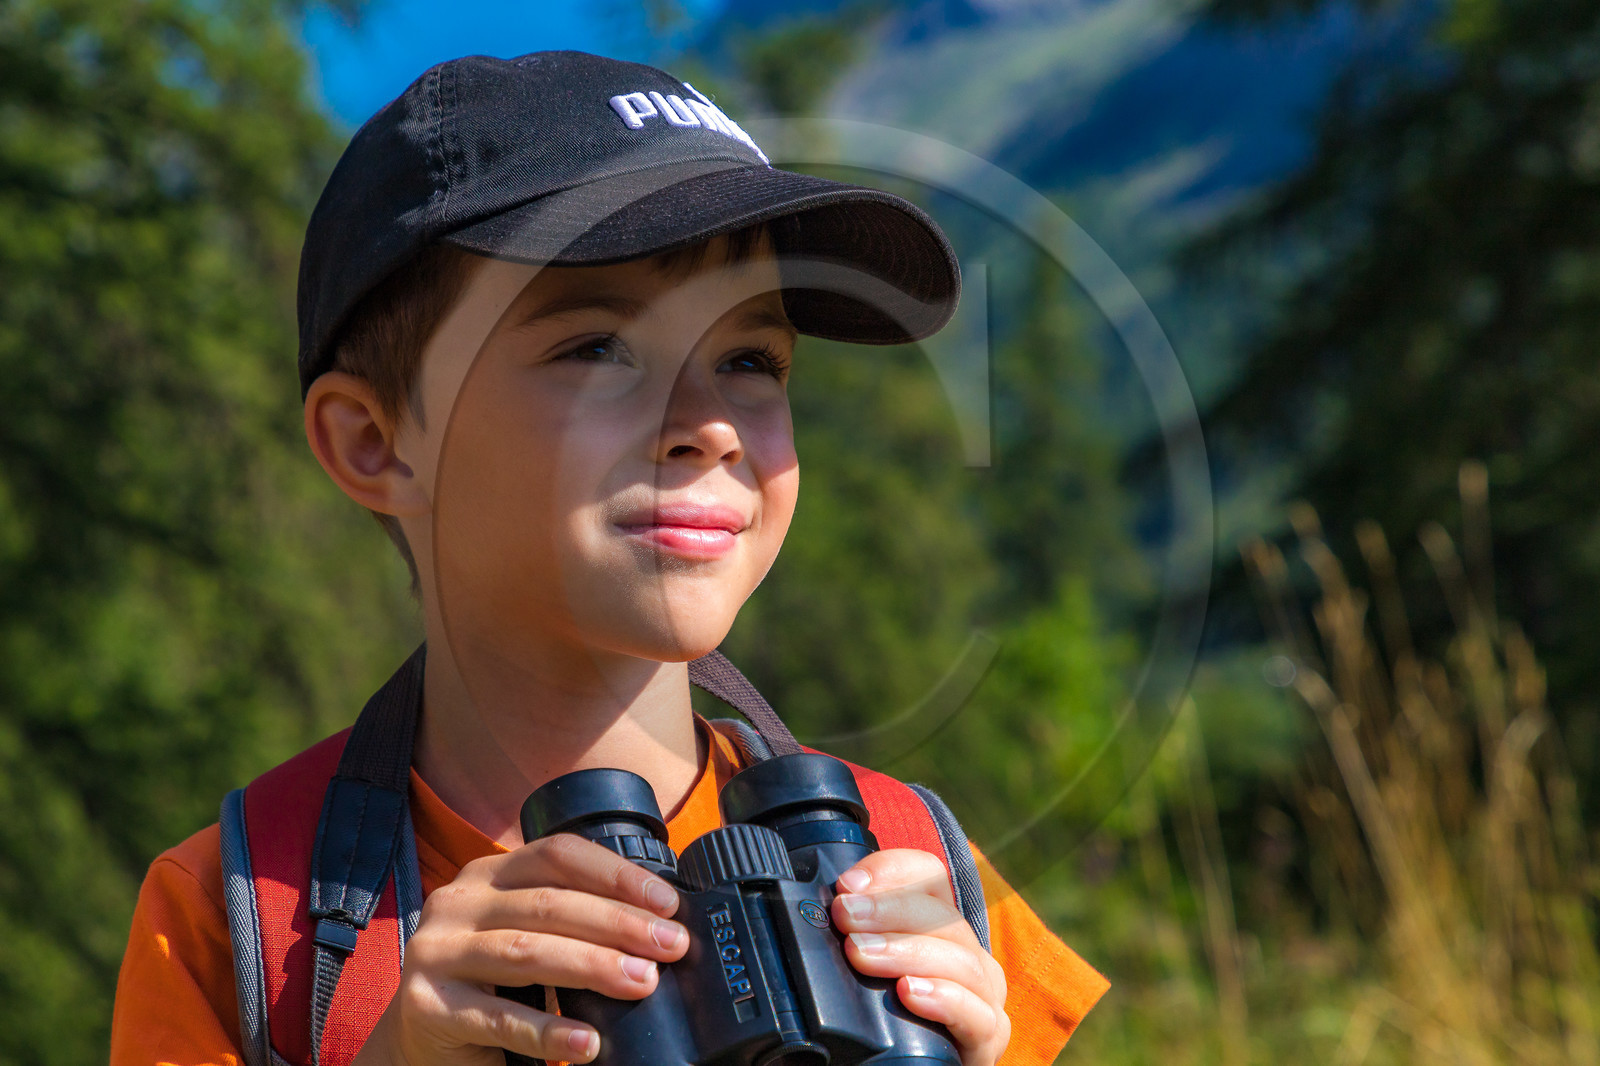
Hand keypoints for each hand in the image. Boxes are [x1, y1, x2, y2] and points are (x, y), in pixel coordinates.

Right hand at [353, 833, 687, 1065]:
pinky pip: (498, 1018)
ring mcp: (437, 952)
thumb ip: (572, 921)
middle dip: (618, 923)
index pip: (558, 855)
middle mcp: (457, 903)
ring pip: (526, 951)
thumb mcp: (526, 936)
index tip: (666, 903)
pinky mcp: (427, 1006)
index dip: (615, 875)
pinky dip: (548, 1030)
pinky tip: (586, 1042)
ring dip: (592, 966)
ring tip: (642, 982)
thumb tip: (657, 928)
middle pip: (548, 902)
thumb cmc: (490, 986)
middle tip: (670, 946)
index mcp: (487, 875)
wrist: (419, 1043)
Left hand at [831, 849, 1009, 1065]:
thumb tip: (808, 912)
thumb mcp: (862, 970)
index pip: (927, 876)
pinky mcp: (987, 1038)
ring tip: (862, 954)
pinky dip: (945, 999)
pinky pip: (977, 1014)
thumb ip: (849, 939)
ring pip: (960, 959)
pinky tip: (911, 993)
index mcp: (936, 927)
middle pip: (942, 913)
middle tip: (845, 916)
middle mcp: (964, 953)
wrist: (908, 1065)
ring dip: (906, 951)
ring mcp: (982, 995)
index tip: (847, 884)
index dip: (891, 869)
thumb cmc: (883, 1018)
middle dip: (888, 909)